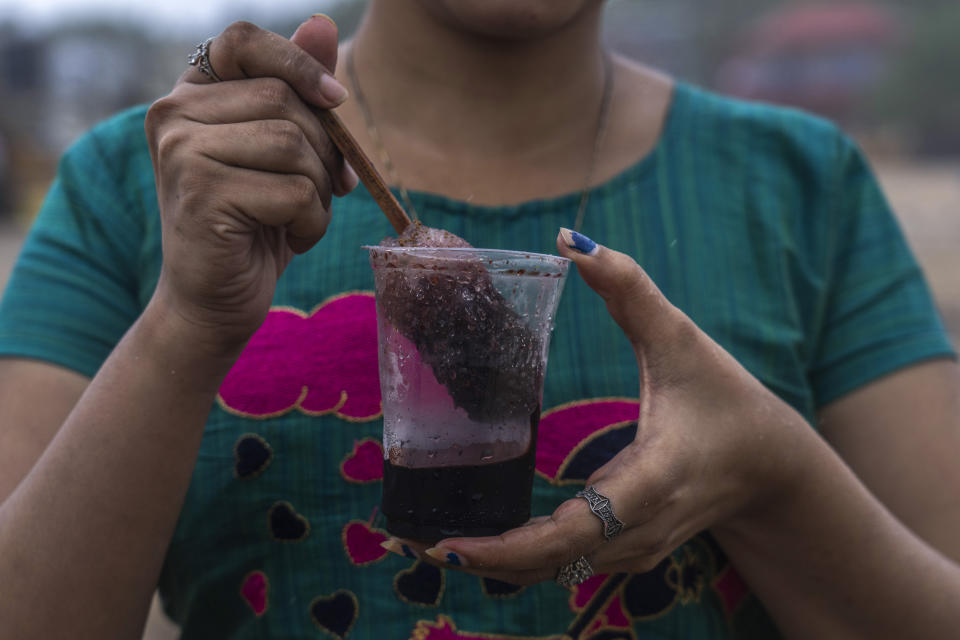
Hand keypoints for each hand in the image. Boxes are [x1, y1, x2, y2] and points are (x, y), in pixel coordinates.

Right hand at [144, 17, 356, 355]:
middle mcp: (174, 113)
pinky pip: (293, 191)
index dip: (298, 62)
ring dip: (319, 190)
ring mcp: (181, 151)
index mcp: (192, 94)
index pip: (243, 40)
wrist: (215, 299)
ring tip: (300, 216)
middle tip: (325, 188)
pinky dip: (312, 221)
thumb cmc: (255, 223)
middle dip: (325, 149)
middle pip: (284, 99)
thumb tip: (321, 22)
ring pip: (293, 144)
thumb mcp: (284, 153)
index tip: (335, 101)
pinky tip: (291, 237)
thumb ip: (299, 91)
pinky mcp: (201, 192)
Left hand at [390, 229, 811, 585]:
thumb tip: (571, 236)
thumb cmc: (726, 400)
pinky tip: (476, 544)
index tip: (450, 542)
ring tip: (424, 543)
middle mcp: (641, 528)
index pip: (578, 528)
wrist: (770, 466)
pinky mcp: (628, 552)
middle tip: (407, 541)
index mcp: (653, 477)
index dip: (512, 545)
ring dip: (493, 564)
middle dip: (480, 560)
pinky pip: (566, 567)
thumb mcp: (681, 338)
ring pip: (555, 574)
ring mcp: (636, 550)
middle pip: (552, 563)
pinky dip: (518, 562)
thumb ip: (629, 286)